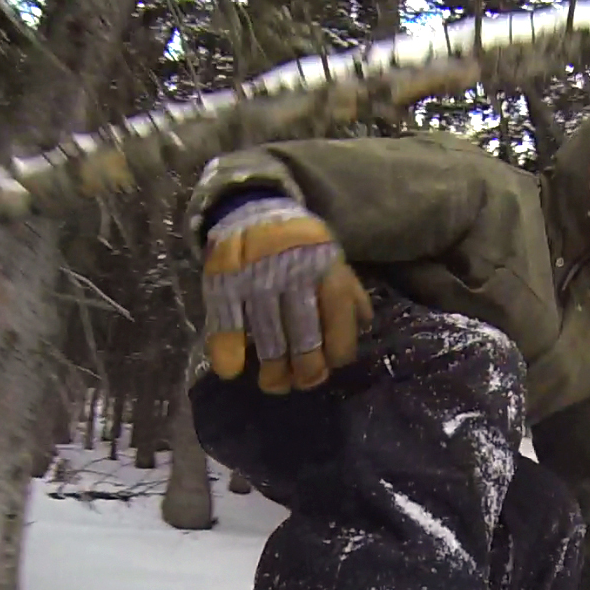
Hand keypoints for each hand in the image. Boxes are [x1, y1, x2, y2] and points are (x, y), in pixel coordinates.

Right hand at [203, 196, 373, 393]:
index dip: (339, 347)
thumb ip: (349, 290)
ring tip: (274, 383)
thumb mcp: (330, 256)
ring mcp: (256, 276)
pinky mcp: (225, 280)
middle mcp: (293, 271)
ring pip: (268, 336)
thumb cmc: (298, 244)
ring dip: (272, 370)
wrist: (249, 206)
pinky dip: (228, 351)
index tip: (332, 363)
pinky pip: (227, 322)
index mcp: (324, 264)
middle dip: (306, 369)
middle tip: (302, 381)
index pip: (338, 313)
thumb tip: (365, 323)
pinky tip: (232, 370)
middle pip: (304, 334)